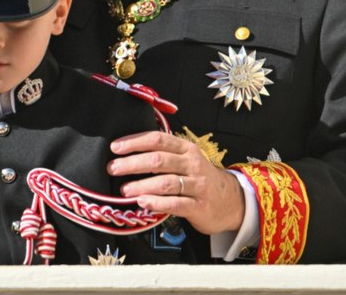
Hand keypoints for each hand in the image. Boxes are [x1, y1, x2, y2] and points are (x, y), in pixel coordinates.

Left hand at [108, 130, 244, 234]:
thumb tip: (126, 153)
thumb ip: (163, 154)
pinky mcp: (200, 206)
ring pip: (166, 182)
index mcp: (186, 149)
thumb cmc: (198, 178)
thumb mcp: (186, 160)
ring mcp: (198, 185)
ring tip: (124, 189)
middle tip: (113, 168)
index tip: (115, 147)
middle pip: (159, 160)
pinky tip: (142, 203)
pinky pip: (176, 204)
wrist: (232, 201)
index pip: (158, 139)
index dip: (135, 142)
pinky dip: (157, 203)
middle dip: (132, 163)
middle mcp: (193, 164)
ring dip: (141, 185)